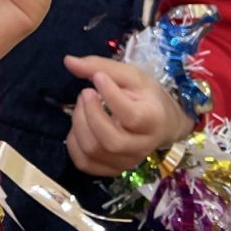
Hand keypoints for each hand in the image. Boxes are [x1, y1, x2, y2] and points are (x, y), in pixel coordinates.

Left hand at [63, 56, 196, 175]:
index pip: (131, 117)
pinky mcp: (112, 169)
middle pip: (110, 141)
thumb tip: (68, 61)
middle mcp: (142, 146)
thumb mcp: (130, 75)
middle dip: (90, 114)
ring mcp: (127, 161)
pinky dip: (73, 143)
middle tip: (87, 93)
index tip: (99, 79)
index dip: (111, 96)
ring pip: (94, 151)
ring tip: (83, 105)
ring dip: (79, 124)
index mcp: (153, 120)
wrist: (162, 124)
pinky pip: (84, 163)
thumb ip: (101, 66)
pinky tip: (79, 126)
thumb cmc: (146, 96)